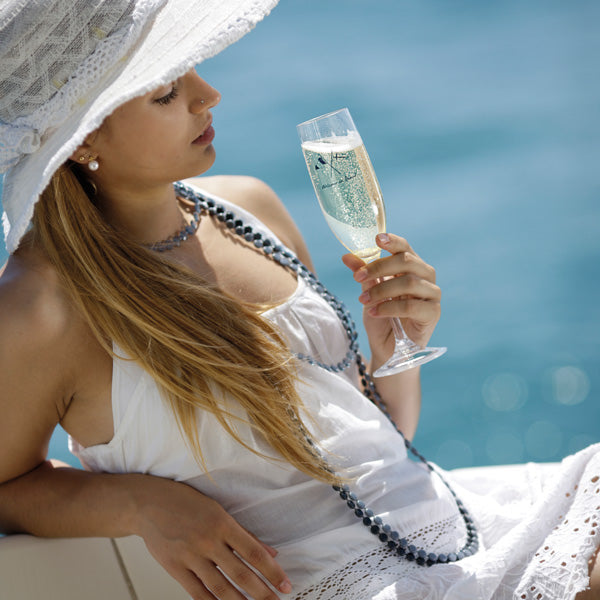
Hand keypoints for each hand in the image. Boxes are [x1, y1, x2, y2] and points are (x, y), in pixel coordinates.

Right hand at [131, 475, 290, 598]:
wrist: (149, 503)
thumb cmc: (186, 503)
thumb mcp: (218, 510)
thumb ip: (244, 533)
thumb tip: (270, 552)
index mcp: (222, 523)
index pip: (254, 553)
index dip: (272, 571)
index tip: (285, 584)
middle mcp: (208, 541)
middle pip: (240, 574)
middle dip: (262, 592)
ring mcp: (190, 556)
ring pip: (221, 588)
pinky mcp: (174, 568)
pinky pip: (197, 593)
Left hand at [342, 233, 440, 365]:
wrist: (388, 349)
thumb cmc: (382, 318)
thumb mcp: (368, 294)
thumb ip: (363, 275)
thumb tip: (346, 257)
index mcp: (411, 266)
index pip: (405, 247)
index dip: (392, 241)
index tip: (376, 240)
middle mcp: (425, 276)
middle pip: (406, 261)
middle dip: (378, 267)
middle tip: (358, 278)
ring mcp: (432, 294)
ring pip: (408, 282)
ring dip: (381, 290)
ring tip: (364, 301)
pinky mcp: (433, 313)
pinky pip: (412, 306)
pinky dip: (390, 307)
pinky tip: (375, 312)